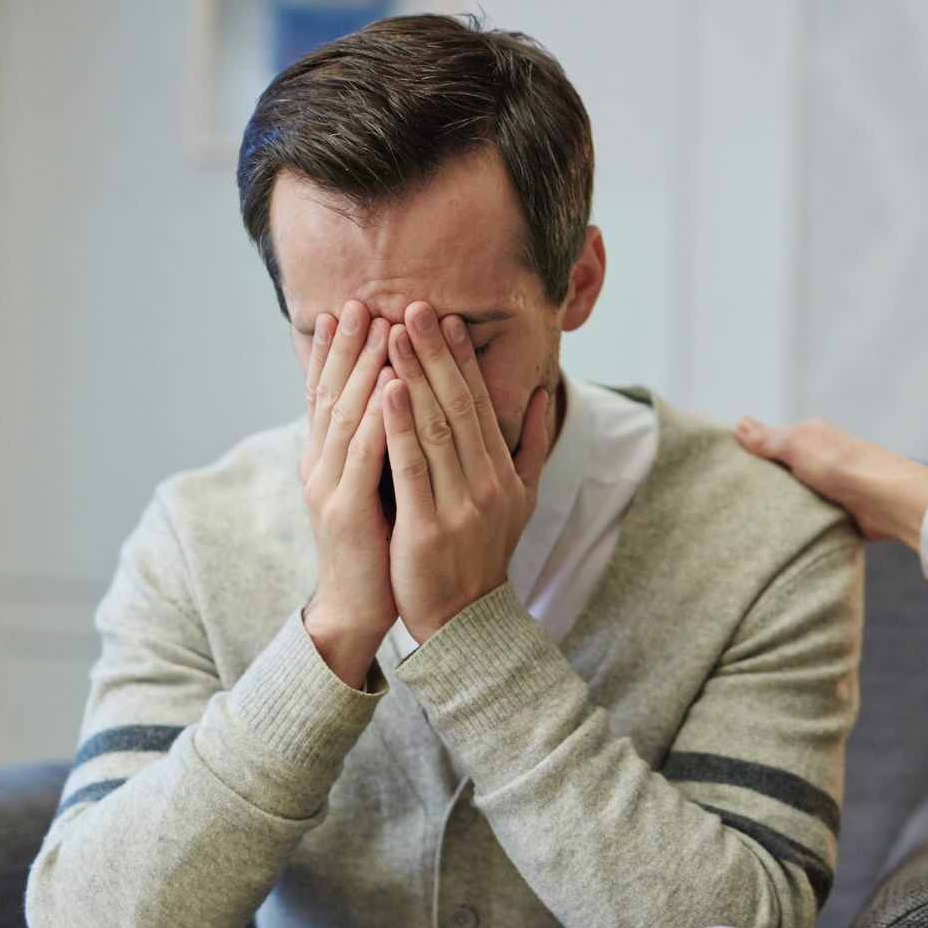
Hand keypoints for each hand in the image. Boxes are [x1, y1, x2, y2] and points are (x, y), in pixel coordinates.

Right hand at [299, 301, 395, 688]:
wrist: (359, 607)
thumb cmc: (378, 545)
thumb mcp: (376, 486)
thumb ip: (383, 445)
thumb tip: (398, 401)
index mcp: (329, 458)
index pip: (328, 393)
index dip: (336, 351)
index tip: (350, 309)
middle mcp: (321, 466)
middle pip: (332, 394)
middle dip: (348, 347)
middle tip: (362, 302)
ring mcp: (330, 488)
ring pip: (346, 418)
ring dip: (362, 371)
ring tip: (380, 330)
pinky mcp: (347, 513)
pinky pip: (364, 458)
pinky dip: (378, 420)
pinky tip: (391, 390)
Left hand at [381, 300, 551, 641]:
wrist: (464, 620)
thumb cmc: (484, 554)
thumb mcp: (522, 500)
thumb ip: (532, 446)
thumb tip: (542, 396)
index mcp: (504, 473)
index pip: (481, 405)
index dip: (463, 360)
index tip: (447, 319)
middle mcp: (488, 484)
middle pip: (459, 406)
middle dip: (435, 354)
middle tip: (414, 307)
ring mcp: (461, 506)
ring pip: (436, 428)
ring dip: (414, 376)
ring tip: (393, 334)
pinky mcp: (429, 527)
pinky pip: (412, 468)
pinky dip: (399, 427)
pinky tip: (385, 392)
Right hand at [733, 416, 927, 549]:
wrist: (886, 501)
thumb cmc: (842, 466)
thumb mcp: (797, 444)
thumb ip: (768, 438)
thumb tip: (740, 422)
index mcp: (811, 438)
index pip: (772, 443)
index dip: (750, 455)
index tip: (726, 470)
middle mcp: (821, 460)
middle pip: (782, 473)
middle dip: (765, 486)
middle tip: (736, 501)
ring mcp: (831, 488)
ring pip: (795, 498)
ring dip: (783, 507)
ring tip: (755, 520)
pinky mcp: (839, 513)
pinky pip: (811, 519)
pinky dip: (800, 524)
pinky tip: (783, 531)